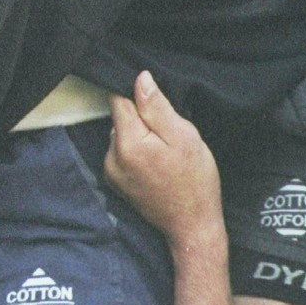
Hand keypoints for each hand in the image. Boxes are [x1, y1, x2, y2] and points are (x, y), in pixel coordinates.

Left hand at [104, 71, 222, 247]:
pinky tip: (156, 163)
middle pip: (120, 117)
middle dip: (142, 117)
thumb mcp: (184, 137)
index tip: (154, 101)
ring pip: (122, 134)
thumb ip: (157, 107)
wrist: (192, 225)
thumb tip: (140, 78)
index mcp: (128, 142)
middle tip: (168, 133)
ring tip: (164, 151)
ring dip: (139, 135)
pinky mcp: (114, 180)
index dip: (135, 93)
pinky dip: (136, 151)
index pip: (118, 99)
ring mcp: (110, 170)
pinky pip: (122, 152)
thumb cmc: (195, 181)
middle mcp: (111, 155)